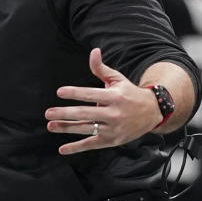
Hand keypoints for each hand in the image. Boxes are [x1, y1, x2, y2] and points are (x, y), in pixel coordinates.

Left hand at [45, 48, 161, 154]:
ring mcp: (113, 129)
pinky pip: (91, 144)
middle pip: (86, 113)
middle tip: (48, 112)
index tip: (60, 92)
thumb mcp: (118, 79)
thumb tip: (93, 51)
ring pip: (86, 129)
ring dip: (67, 128)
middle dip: (66, 113)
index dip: (75, 93)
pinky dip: (76, 147)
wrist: (153, 112)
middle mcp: (114, 114)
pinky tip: (62, 149)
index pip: (91, 94)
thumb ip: (101, 68)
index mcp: (114, 97)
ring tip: (50, 125)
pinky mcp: (112, 141)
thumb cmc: (130, 93)